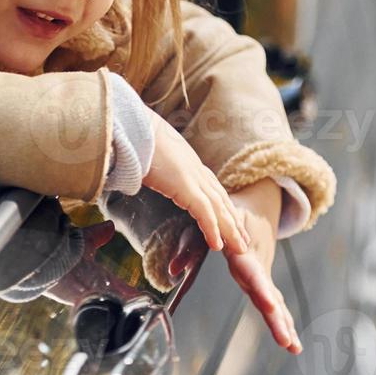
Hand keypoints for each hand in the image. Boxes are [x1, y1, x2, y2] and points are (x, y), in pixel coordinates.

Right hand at [142, 111, 250, 256]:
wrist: (131, 126)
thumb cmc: (134, 137)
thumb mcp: (149, 155)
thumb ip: (151, 166)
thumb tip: (140, 172)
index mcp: (188, 162)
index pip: (212, 188)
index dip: (223, 206)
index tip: (231, 220)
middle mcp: (195, 168)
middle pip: (220, 199)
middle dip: (233, 221)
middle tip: (244, 241)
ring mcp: (191, 176)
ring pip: (218, 208)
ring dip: (230, 230)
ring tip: (239, 248)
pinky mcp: (184, 185)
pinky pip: (204, 212)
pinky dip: (212, 229)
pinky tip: (217, 245)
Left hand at [184, 180, 300, 353]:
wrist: (260, 203)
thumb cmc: (229, 211)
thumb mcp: (210, 221)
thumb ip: (191, 245)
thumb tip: (174, 271)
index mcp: (244, 252)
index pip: (253, 274)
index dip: (261, 290)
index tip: (270, 306)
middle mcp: (257, 266)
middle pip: (267, 295)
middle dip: (275, 318)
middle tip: (285, 340)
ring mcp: (263, 274)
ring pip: (275, 302)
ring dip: (283, 325)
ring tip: (294, 349)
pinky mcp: (264, 280)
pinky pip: (275, 302)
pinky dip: (283, 321)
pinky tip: (293, 345)